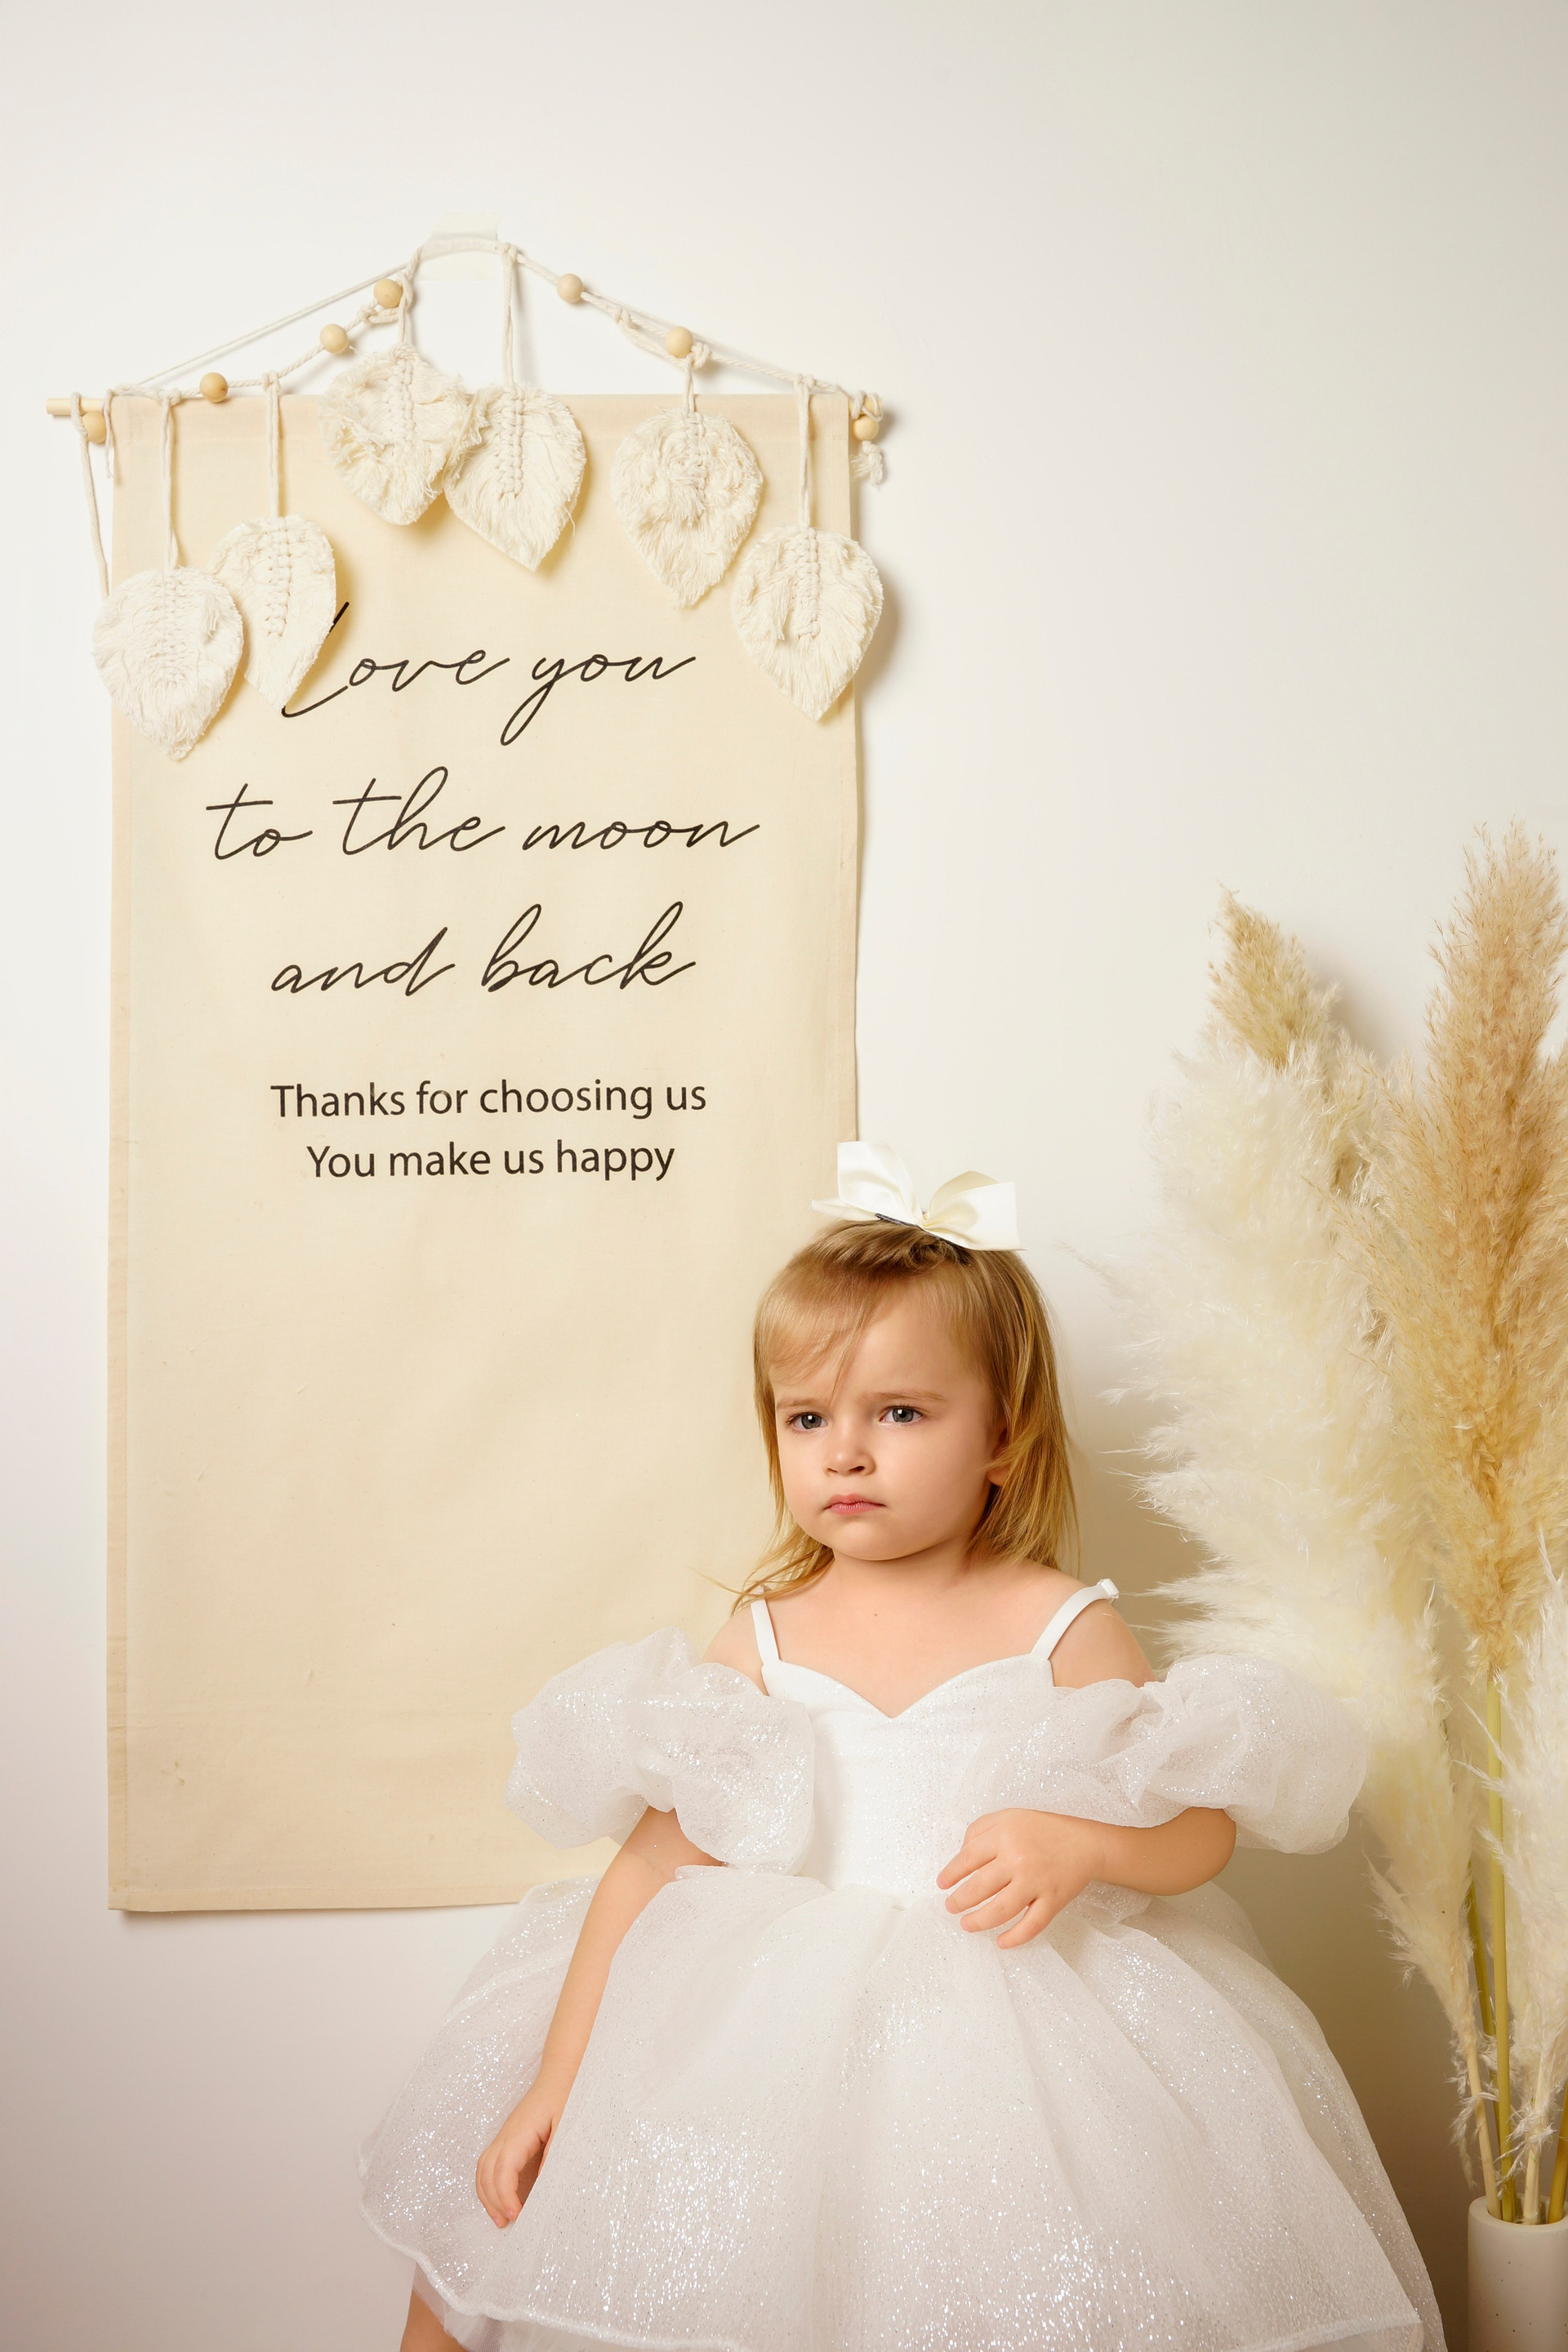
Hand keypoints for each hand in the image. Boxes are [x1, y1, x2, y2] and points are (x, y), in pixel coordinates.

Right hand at [475, 2074, 567, 2226]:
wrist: (562, 2072)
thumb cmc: (566, 2096)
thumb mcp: (567, 2125)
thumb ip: (555, 2153)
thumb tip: (543, 2184)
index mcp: (520, 2131)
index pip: (502, 2168)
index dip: (505, 2195)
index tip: (516, 2215)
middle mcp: (507, 2134)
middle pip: (486, 2171)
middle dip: (493, 2200)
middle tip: (507, 2223)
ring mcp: (505, 2135)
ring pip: (483, 2168)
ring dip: (487, 2195)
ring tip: (500, 2219)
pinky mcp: (509, 2138)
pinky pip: (489, 2163)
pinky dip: (490, 2184)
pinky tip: (501, 2198)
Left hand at [937, 1808, 1107, 1947]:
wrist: (1086, 1843)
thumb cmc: (1043, 1829)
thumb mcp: (1009, 1817)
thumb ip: (981, 1829)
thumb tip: (961, 1855)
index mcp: (1005, 1834)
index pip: (968, 1858)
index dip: (951, 1873)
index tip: (942, 1883)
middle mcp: (1019, 1858)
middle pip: (979, 1887)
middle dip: (959, 1901)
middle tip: (950, 1906)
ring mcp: (1037, 1882)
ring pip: (1000, 1910)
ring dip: (978, 1921)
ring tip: (966, 1924)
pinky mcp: (1053, 1901)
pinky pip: (1031, 1925)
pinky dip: (1015, 1937)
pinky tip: (1001, 1942)